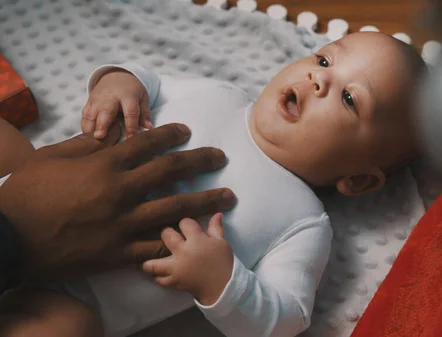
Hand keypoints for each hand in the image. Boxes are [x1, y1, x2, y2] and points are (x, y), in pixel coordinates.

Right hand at [0, 123, 234, 281]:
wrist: (10, 237)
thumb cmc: (28, 193)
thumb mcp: (53, 158)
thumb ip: (87, 145)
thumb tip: (112, 133)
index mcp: (105, 164)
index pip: (148, 142)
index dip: (172, 133)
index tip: (187, 130)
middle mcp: (121, 191)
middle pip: (172, 170)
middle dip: (202, 160)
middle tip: (222, 157)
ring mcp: (123, 223)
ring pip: (175, 209)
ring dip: (206, 201)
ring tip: (228, 197)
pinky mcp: (119, 251)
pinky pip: (156, 246)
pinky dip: (178, 240)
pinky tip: (198, 235)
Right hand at [82, 69, 151, 138]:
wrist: (116, 76)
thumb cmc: (132, 90)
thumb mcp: (142, 97)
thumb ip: (144, 113)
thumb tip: (149, 128)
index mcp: (127, 96)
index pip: (130, 112)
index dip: (131, 126)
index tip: (130, 139)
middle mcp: (110, 98)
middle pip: (106, 111)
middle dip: (102, 124)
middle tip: (100, 137)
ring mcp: (97, 100)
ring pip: (91, 115)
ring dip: (90, 129)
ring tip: (92, 143)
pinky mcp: (89, 103)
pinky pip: (84, 116)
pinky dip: (84, 127)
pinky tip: (87, 139)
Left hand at [142, 214, 233, 305]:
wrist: (224, 287)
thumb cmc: (223, 263)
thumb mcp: (222, 243)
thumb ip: (216, 228)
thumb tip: (216, 214)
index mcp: (197, 240)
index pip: (185, 222)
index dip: (185, 223)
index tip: (187, 227)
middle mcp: (183, 252)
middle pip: (166, 235)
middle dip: (166, 233)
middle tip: (168, 237)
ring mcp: (176, 268)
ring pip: (154, 263)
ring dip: (150, 261)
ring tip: (148, 260)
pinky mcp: (174, 282)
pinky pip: (159, 279)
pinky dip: (158, 277)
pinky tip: (159, 273)